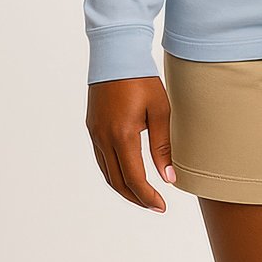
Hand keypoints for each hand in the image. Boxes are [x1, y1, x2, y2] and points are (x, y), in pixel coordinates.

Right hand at [85, 75, 176, 212]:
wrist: (116, 55)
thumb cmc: (142, 80)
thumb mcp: (160, 110)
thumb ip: (163, 146)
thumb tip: (169, 177)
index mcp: (122, 135)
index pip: (134, 178)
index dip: (148, 196)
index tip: (162, 206)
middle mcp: (104, 138)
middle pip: (118, 182)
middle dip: (136, 198)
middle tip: (155, 206)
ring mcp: (95, 133)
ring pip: (107, 173)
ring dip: (124, 188)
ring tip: (143, 194)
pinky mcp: (92, 127)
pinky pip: (102, 159)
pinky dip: (114, 173)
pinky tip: (127, 173)